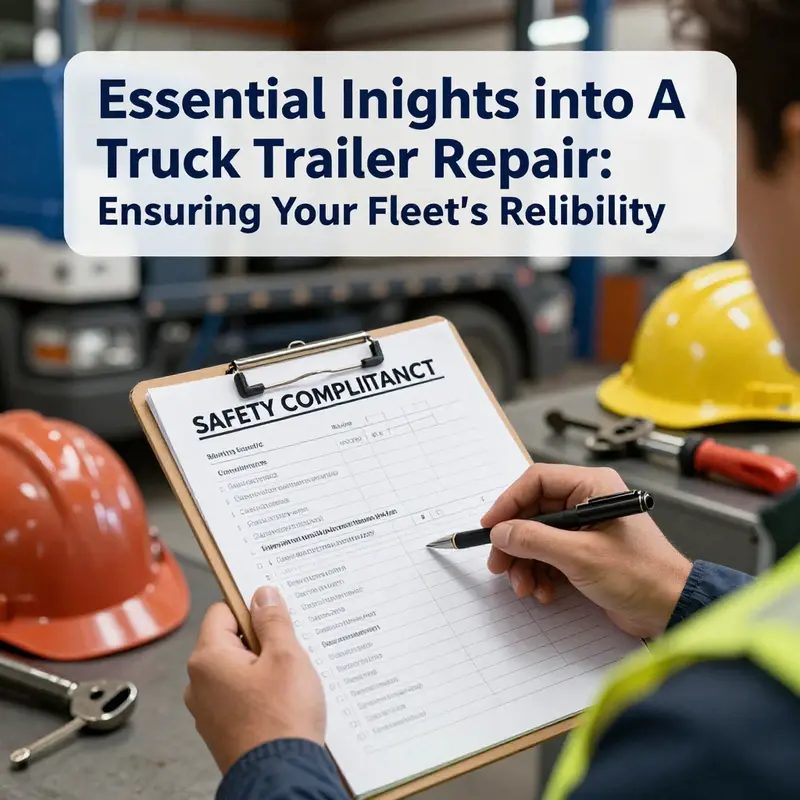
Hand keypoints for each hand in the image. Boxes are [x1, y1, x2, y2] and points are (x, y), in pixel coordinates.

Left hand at [184, 586, 325, 773]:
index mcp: (208, 659)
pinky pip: (238, 697)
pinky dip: (259, 693)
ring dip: (262, 668)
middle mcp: (199, 683)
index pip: (222, 611)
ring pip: (236, 670)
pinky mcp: (221, 730)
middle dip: (260, 641)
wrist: (280, 777)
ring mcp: (208, 710)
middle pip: (229, 641)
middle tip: (289, 649)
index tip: (274, 614)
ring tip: (289, 680)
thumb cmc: (281, 720)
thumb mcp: (286, 656)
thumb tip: (263, 595)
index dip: (250, 608)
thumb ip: (273, 621)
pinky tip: (282, 702)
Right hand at [483, 464, 691, 638]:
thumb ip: (535, 540)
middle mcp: (587, 501)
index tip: (490, 527)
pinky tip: (544, 592)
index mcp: (592, 486)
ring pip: (537, 537)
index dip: (508, 503)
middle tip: (499, 565)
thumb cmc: (641, 575)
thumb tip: (500, 533)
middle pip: (532, 512)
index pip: (536, 481)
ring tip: (525, 587)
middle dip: (514, 542)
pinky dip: (540, 574)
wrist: (672, 609)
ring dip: (525, 563)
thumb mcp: (580, 556)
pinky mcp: (585, 552)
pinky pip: (549, 555)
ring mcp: (585, 528)